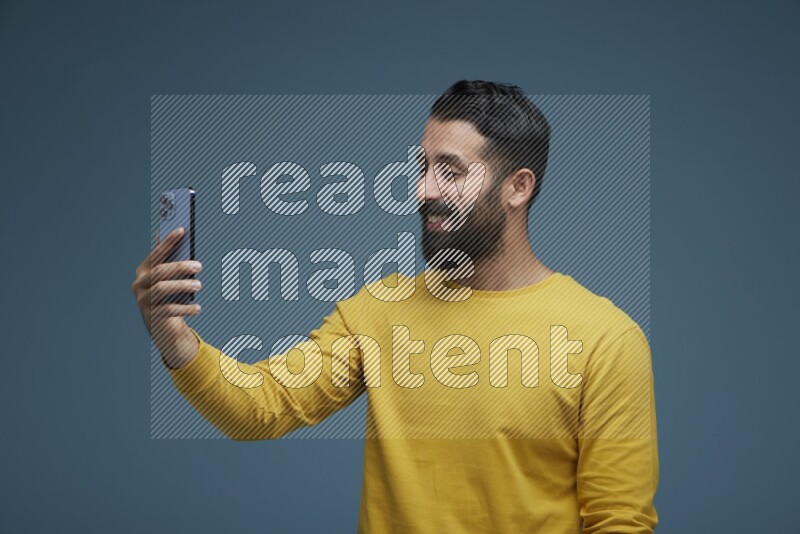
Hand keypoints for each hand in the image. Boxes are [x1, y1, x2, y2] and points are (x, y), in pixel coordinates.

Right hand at [131, 227, 202, 366]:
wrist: (165, 327)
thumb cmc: (171, 297)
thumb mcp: (172, 279)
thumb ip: (174, 261)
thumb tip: (182, 235)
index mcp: (144, 271)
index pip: (156, 254)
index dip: (168, 242)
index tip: (181, 230)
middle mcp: (139, 284)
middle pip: (159, 271)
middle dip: (179, 266)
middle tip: (199, 265)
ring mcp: (143, 300)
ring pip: (161, 289)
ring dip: (182, 285)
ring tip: (199, 284)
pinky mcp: (150, 316)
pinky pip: (167, 310)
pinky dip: (184, 308)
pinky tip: (198, 308)